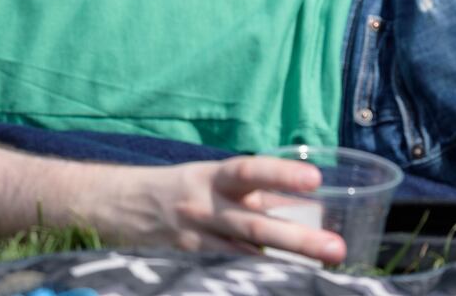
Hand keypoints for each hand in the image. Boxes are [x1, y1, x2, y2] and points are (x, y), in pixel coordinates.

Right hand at [96, 157, 346, 262]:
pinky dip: (251, 283)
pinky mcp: (186, 266)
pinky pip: (223, 275)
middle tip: (336, 248)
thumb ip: (256, 192)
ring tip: (317, 279)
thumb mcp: (212, 180)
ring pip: (242, 259)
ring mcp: (194, 241)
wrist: (119, 205)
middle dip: (297, 239)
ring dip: (281, 271)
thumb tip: (308, 204)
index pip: (249, 172)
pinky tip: (276, 289)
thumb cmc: (178, 189)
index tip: (316, 179)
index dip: (281, 175)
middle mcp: (203, 209)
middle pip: (253, 226)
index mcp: (211, 178)